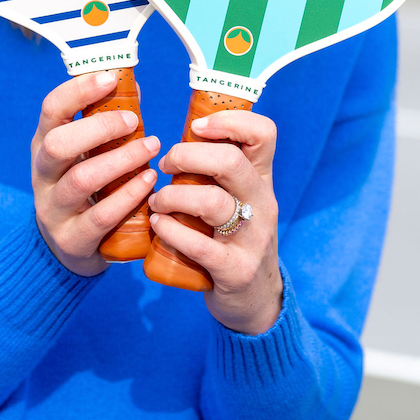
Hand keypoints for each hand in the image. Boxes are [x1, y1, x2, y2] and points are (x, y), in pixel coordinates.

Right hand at [31, 71, 159, 275]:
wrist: (67, 249)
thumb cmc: (86, 189)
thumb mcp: (86, 155)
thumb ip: (104, 124)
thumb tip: (131, 86)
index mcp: (44, 146)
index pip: (50, 110)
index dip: (77, 91)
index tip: (109, 78)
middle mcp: (42, 175)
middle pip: (58, 144)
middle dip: (99, 127)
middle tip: (134, 120)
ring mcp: (53, 209)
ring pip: (81, 179)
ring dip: (121, 159)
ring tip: (152, 148)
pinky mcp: (72, 238)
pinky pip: (101, 215)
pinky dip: (129, 195)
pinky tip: (150, 181)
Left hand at [150, 109, 281, 332]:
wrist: (256, 299)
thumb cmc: (233, 239)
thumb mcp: (238, 201)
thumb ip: (216, 173)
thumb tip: (172, 140)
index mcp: (261, 180)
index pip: (263, 133)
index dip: (229, 120)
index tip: (196, 126)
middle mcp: (263, 204)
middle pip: (231, 161)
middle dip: (188, 156)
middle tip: (166, 165)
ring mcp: (253, 238)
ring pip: (212, 202)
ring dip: (173, 197)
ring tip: (156, 202)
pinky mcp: (237, 270)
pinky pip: (200, 245)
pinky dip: (171, 232)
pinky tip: (158, 226)